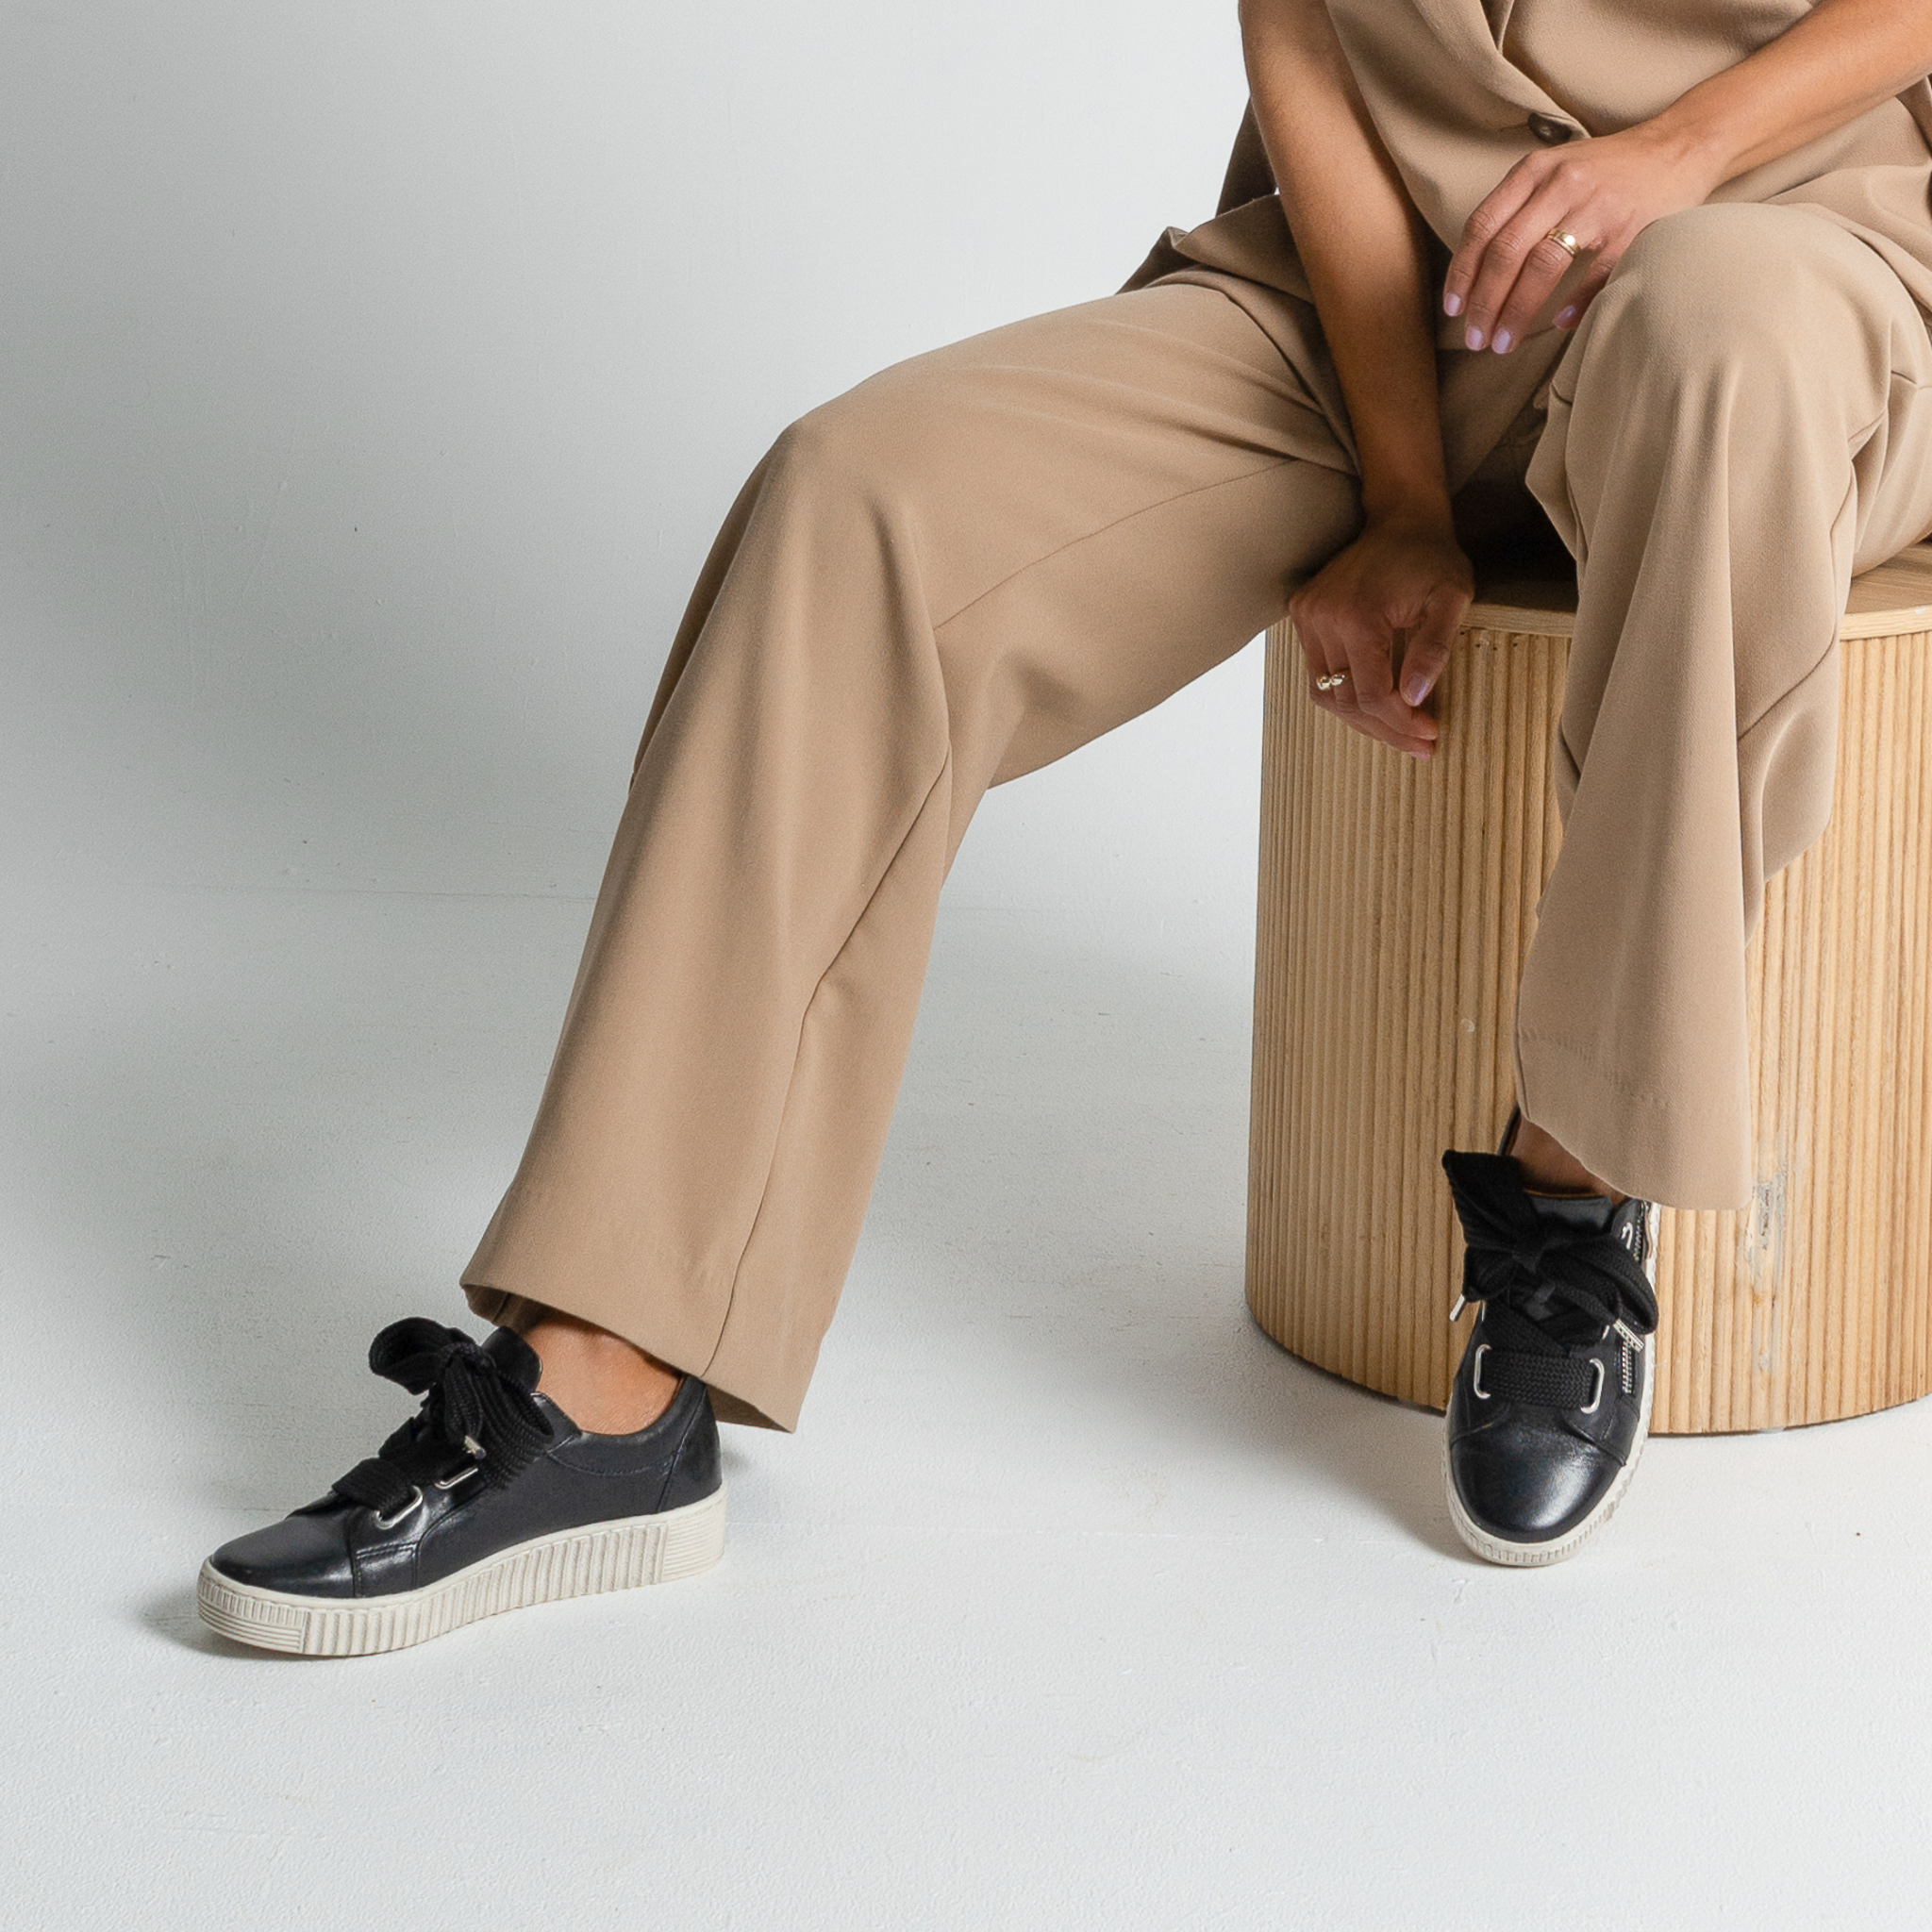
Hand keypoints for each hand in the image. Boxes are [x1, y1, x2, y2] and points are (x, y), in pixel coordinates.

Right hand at [1289, 517, 1472, 756]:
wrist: (1401, 518)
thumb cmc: (1432, 557)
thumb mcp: (1452, 599)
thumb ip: (1434, 649)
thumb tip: (1414, 698)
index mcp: (1357, 617)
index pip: (1371, 694)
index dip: (1401, 723)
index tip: (1431, 734)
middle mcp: (1322, 619)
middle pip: (1345, 701)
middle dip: (1384, 729)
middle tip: (1418, 745)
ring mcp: (1306, 617)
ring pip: (1325, 693)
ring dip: (1361, 719)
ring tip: (1397, 731)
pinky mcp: (1302, 615)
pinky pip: (1318, 673)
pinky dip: (1345, 694)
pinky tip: (1374, 703)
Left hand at [1442, 122, 1723, 351]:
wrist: (1679, 147)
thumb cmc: (1607, 171)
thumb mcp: (1555, 171)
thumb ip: (1518, 208)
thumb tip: (1478, 273)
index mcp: (1535, 170)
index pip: (1482, 226)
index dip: (1461, 272)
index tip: (1453, 309)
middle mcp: (1561, 184)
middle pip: (1505, 252)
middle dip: (1484, 303)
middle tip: (1475, 339)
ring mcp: (1598, 205)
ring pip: (1541, 265)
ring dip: (1517, 311)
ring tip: (1503, 343)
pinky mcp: (1632, 227)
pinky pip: (1594, 273)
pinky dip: (1573, 303)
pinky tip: (1559, 325)